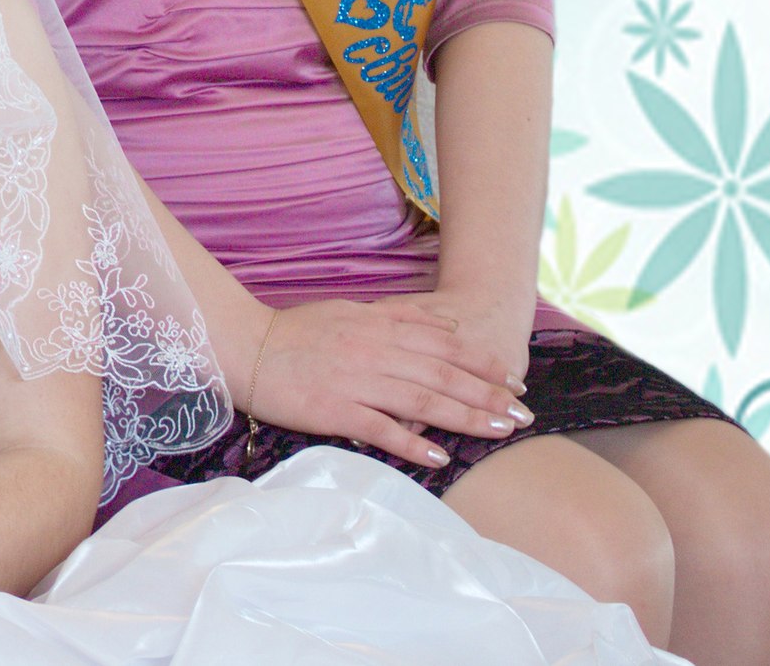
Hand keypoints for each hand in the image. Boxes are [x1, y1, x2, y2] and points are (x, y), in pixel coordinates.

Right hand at [242, 298, 533, 469]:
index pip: (444, 345)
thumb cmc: (294, 330)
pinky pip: (382, 429)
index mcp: (378, 326)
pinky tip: (441, 458)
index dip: (483, 363)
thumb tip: (441, 327)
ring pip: (424, 401)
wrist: (245, 345)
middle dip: (489, 396)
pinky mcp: (335, 410)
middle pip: (444, 375)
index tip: (513, 381)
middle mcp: (375, 351)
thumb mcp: (349, 310)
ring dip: (466, 418)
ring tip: (500, 432)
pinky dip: (414, 444)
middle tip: (524, 415)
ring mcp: (357, 381)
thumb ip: (395, 317)